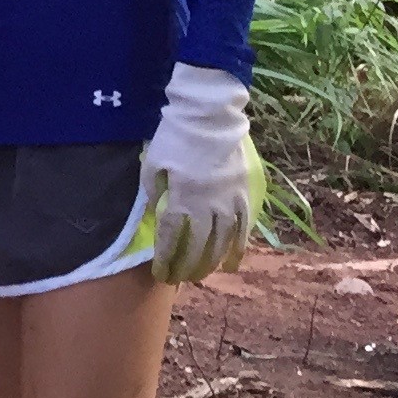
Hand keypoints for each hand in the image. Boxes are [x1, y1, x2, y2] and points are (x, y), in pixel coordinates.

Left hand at [143, 64, 253, 283]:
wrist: (210, 116)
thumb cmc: (174, 137)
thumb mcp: (153, 164)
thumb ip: (154, 192)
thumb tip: (156, 216)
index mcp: (182, 197)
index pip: (172, 237)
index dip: (166, 259)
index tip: (161, 274)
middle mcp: (208, 204)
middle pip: (199, 246)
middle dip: (188, 267)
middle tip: (180, 280)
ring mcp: (229, 200)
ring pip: (223, 242)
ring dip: (212, 263)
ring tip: (202, 276)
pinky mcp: (245, 193)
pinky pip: (244, 228)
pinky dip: (238, 248)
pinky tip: (232, 263)